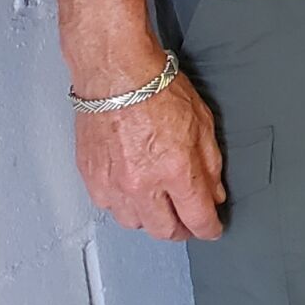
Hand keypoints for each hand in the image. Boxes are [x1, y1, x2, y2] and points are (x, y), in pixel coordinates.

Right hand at [74, 70, 224, 242]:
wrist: (116, 74)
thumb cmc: (158, 90)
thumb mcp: (203, 126)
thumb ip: (210, 166)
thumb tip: (213, 194)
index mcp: (176, 170)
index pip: (197, 219)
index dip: (209, 229)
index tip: (212, 229)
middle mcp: (142, 183)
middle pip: (164, 230)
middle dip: (181, 230)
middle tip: (188, 223)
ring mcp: (113, 183)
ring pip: (134, 223)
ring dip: (151, 219)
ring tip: (161, 206)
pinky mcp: (91, 177)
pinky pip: (109, 206)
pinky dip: (124, 204)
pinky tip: (134, 193)